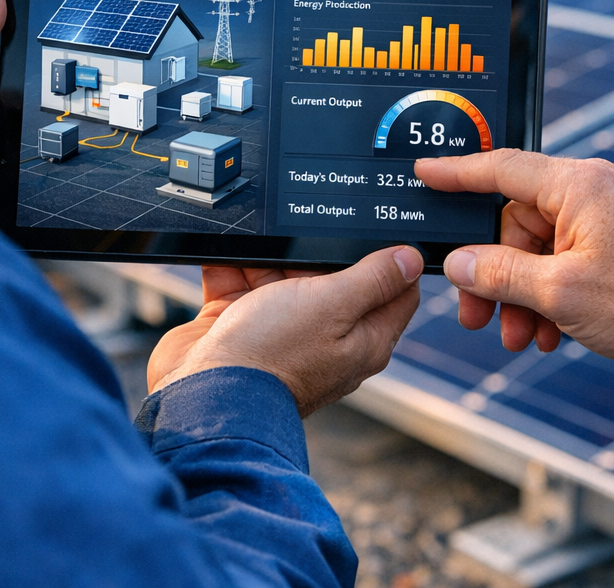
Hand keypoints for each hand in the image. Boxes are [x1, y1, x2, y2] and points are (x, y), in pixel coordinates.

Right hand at [147, 246, 422, 416]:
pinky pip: (240, 281)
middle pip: (331, 274)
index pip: (394, 290)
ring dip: (268, 253)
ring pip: (281, 273)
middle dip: (315, 246)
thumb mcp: (333, 305)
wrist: (200, 392)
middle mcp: (324, 334)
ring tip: (259, 235)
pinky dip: (232, 263)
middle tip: (307, 222)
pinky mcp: (239, 324)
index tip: (380, 224)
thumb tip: (412, 259)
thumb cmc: (272, 356)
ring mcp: (279, 329)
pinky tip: (229, 245)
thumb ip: (373, 279)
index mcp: (362, 337)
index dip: (392, 257)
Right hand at [414, 150, 613, 373]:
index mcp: (577, 185)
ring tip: (522, 336)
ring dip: (522, 293)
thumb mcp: (561, 293)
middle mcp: (592, 189)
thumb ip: (500, 273)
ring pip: (539, 247)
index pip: (499, 169)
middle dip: (494, 274)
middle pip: (515, 223)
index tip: (423, 172)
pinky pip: (566, 257)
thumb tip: (459, 263)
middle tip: (477, 315)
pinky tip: (552, 332)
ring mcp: (607, 213)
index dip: (455, 173)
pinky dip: (551, 292)